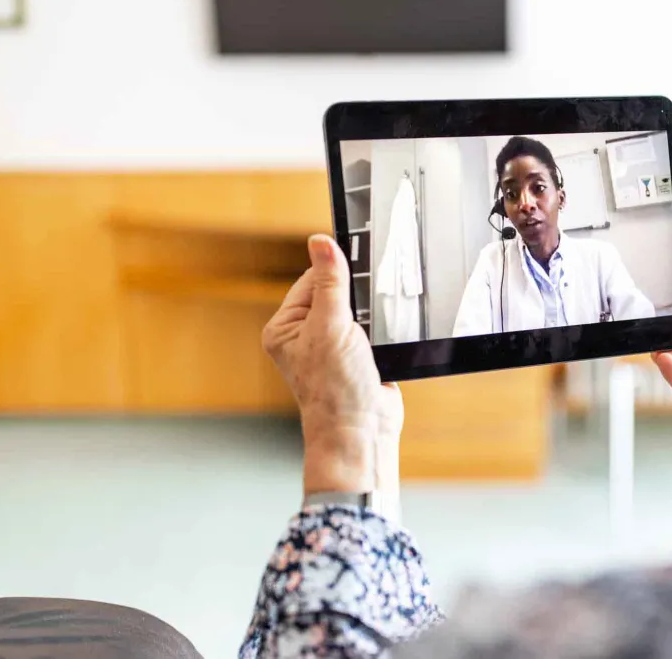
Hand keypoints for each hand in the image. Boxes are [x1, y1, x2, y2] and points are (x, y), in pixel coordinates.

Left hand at [262, 234, 402, 499]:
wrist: (363, 430)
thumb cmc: (336, 389)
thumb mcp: (331, 326)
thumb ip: (330, 282)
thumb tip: (321, 241)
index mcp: (286, 327)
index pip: (311, 280)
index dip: (335, 270)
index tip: (357, 260)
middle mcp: (306, 335)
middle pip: (336, 292)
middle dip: (356, 296)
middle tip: (366, 307)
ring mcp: (333, 346)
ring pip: (358, 309)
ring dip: (371, 313)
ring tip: (373, 331)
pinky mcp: (359, 356)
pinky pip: (373, 328)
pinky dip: (383, 328)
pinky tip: (385, 337)